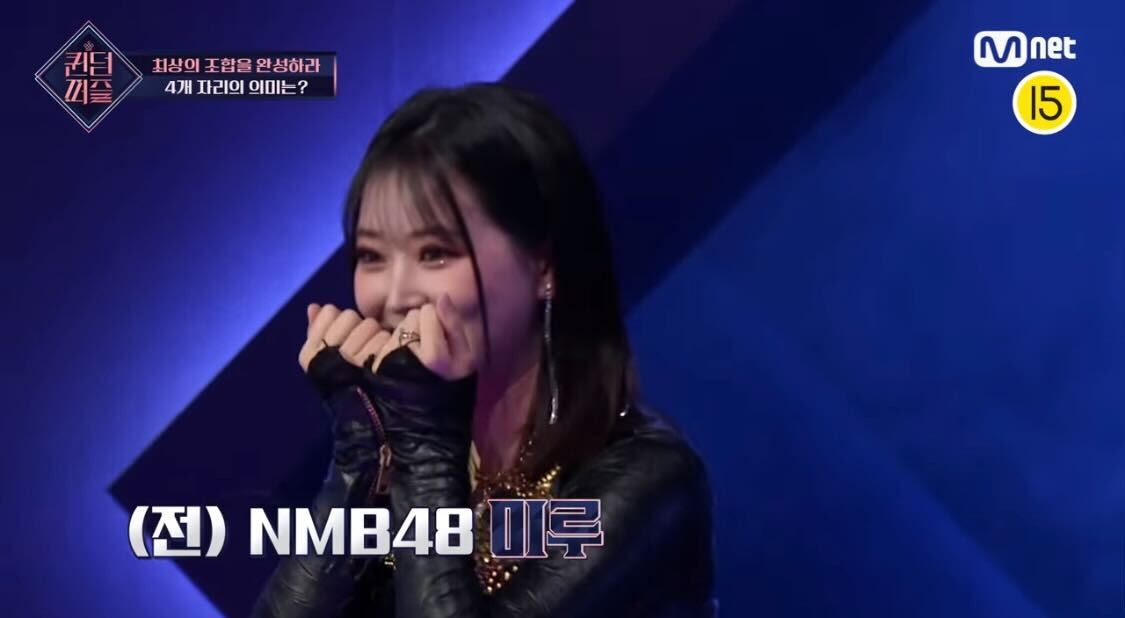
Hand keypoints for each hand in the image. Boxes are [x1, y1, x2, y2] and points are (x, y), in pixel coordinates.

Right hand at [298, 303, 391, 373]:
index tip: (342, 338)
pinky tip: (384, 356)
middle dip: (358, 327)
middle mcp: (328, 355)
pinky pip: (384, 337)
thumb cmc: (345, 380)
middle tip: (361, 346)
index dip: (339, 321)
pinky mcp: (377, 365)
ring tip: (373, 353)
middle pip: (349, 315)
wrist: (369, 412)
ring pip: (368, 324)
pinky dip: (388, 343)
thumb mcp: (326, 357)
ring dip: (374, 335)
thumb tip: (313, 306)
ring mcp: (352, 360)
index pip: (328, 312)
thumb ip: (318, 329)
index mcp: (311, 353)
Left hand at [361, 294, 475, 379]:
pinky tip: (402, 361)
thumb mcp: (466, 357)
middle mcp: (408, 356)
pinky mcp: (376, 365)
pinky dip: (394, 345)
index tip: (442, 337)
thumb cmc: (452, 385)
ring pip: (398, 327)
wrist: (429, 419)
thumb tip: (442, 297)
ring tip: (416, 356)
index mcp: (434, 355)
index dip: (437, 320)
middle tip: (428, 348)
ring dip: (407, 335)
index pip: (429, 311)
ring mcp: (389, 360)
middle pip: (412, 317)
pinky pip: (385, 339)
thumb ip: (454, 325)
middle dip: (420, 327)